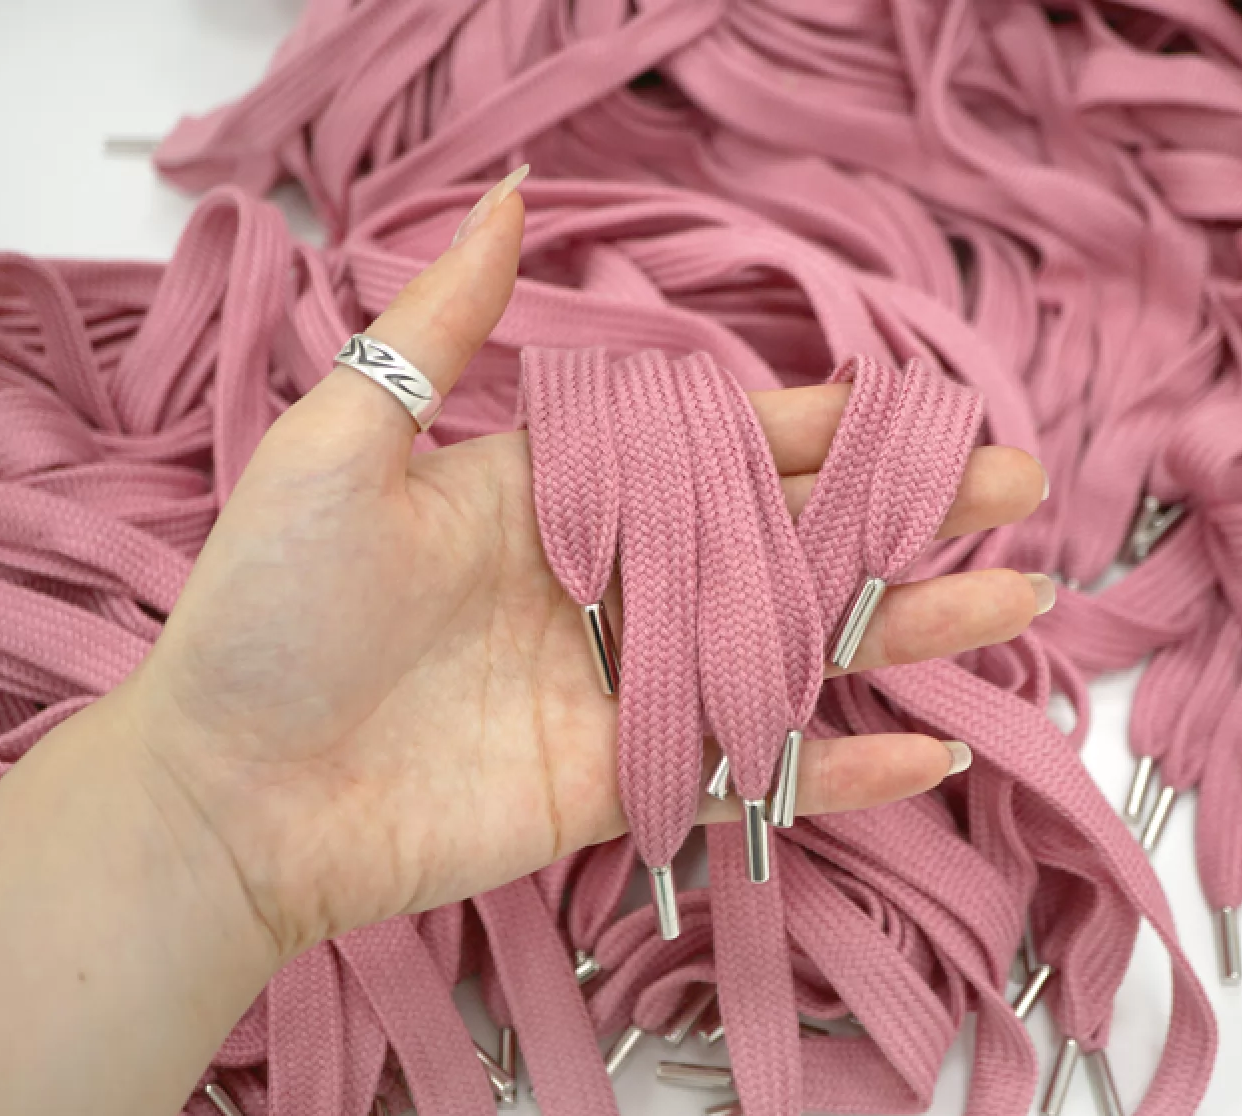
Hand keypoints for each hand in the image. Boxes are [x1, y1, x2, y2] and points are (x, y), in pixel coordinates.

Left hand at [113, 180, 1049, 960]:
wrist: (222, 791)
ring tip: (1019, 606)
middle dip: (908, 517)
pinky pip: (754, 779)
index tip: (920, 411)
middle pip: (793, 543)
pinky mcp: (623, 787)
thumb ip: (441, 328)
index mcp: (563, 496)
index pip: (724, 449)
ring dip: (911, 632)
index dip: (826, 430)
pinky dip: (843, 775)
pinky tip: (933, 755)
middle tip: (1018, 494)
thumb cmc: (266, 610)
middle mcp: (613, 586)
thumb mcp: (343, 442)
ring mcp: (626, 691)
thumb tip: (512, 198)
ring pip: (799, 653)